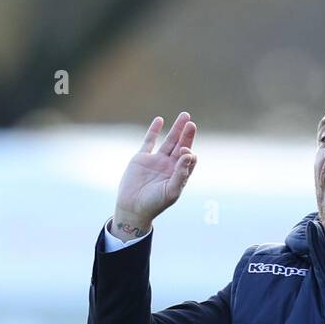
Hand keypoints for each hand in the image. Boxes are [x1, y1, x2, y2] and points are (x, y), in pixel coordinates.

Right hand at [110, 112, 197, 239]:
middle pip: (181, 147)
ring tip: (185, 116)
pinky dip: (154, 130)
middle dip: (187, 135)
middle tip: (191, 123)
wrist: (133, 208)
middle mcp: (169, 167)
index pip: (189, 159)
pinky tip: (160, 120)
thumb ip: (181, 174)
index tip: (185, 152)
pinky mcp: (142, 158)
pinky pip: (149, 141)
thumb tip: (189, 154)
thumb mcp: (171, 191)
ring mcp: (156, 161)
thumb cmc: (154, 204)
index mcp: (178, 175)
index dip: (189, 153)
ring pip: (169, 141)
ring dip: (177, 129)